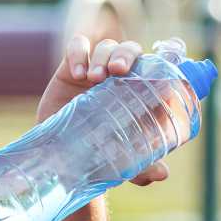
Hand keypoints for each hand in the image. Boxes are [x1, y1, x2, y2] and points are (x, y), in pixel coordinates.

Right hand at [35, 36, 169, 186]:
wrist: (57, 151)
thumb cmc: (96, 151)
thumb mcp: (117, 161)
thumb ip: (141, 167)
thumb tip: (163, 174)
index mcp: (137, 93)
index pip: (155, 71)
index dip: (161, 70)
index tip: (160, 83)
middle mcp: (119, 77)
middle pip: (130, 51)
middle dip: (127, 55)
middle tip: (119, 70)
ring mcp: (96, 69)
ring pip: (107, 47)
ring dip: (104, 56)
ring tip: (95, 77)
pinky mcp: (71, 65)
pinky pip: (77, 46)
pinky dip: (78, 54)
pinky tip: (77, 72)